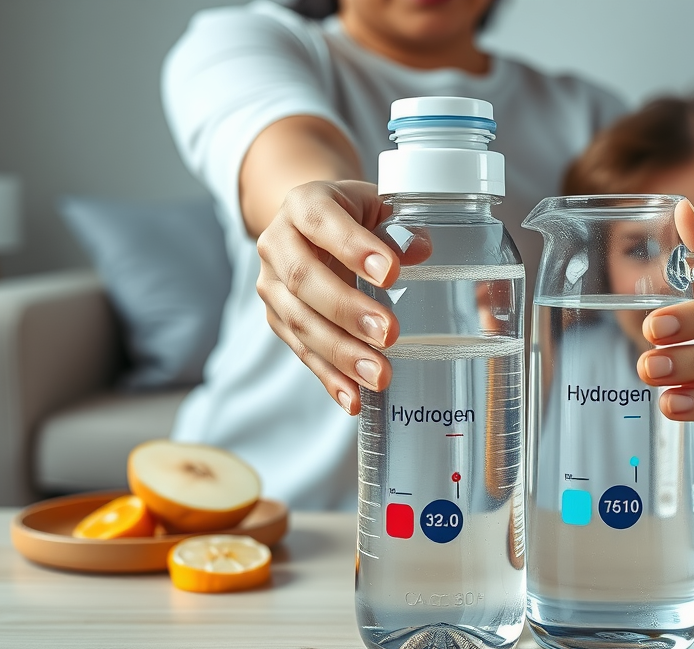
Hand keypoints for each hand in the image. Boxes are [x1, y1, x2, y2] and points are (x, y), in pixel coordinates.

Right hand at [255, 180, 429, 413]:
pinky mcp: (277, 319)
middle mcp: (277, 243)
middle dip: (347, 311)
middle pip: (304, 279)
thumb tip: (421, 249)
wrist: (312, 225)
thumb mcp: (377, 207)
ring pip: (299, 322)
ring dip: (340, 354)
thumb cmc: (355, 215)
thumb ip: (399, 226)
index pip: (322, 222)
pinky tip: (354, 399)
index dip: (353, 248)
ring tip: (379, 376)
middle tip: (389, 334)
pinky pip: (301, 352)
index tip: (392, 274)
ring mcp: (272, 285)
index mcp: (304, 204)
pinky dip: (329, 378)